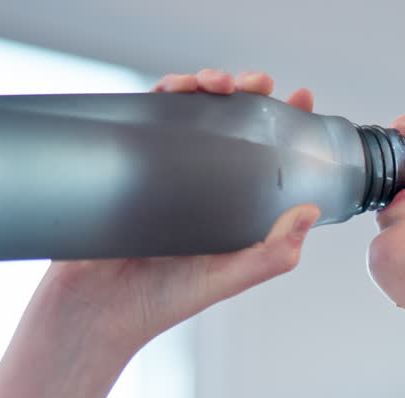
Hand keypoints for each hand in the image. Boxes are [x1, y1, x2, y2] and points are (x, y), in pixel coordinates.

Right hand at [37, 69, 320, 356]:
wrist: (94, 306)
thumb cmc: (162, 300)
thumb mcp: (228, 278)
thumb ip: (273, 254)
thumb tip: (310, 211)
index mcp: (233, 208)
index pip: (267, 156)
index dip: (286, 124)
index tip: (301, 99)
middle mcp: (203, 185)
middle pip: (230, 122)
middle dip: (246, 93)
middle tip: (257, 84)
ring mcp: (164, 170)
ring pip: (191, 112)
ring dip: (205, 86)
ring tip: (217, 84)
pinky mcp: (129, 160)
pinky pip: (147, 117)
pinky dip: (162, 94)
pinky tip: (174, 89)